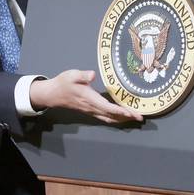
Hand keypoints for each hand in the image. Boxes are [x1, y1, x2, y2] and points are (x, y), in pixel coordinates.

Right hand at [29, 69, 143, 122]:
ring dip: (122, 120)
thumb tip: (93, 75)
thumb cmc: (63, 83)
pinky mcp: (90, 111)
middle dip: (126, 117)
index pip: (107, 107)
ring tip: (135, 118)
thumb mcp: (72, 75)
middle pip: (111, 116)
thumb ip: (83, 75)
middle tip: (140, 117)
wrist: (53, 94)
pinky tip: (122, 118)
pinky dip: (115, 118)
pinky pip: (105, 117)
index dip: (120, 111)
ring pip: (109, 118)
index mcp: (89, 98)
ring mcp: (91, 111)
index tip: (131, 113)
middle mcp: (91, 107)